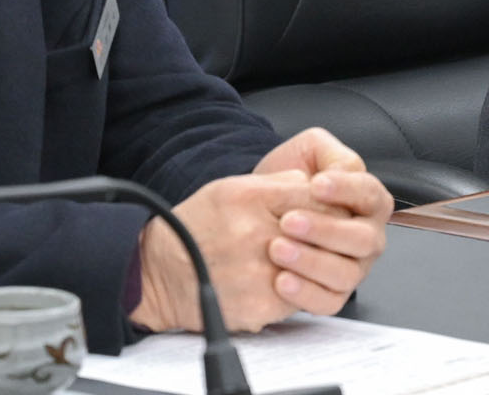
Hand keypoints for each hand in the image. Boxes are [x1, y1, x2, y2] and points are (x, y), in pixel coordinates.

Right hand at [129, 171, 315, 332]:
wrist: (157, 274)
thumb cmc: (195, 228)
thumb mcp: (233, 188)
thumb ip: (278, 181)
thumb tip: (316, 182)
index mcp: (251, 199)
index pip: (318, 197)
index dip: (330, 203)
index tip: (331, 209)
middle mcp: (255, 235)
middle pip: (322, 233)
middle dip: (329, 235)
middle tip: (327, 237)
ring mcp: (258, 273)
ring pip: (316, 266)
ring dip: (317, 264)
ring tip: (305, 259)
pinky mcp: (259, 305)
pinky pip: (299, 296)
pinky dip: (297, 288)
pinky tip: (283, 280)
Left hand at [256, 129, 392, 312]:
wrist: (256, 212)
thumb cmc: (287, 182)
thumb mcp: (309, 151)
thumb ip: (329, 152)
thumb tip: (340, 171)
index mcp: (368, 201)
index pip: (370, 194)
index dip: (346, 190)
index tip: (316, 184)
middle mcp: (368, 237)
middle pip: (363, 239)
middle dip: (326, 230)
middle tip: (289, 221)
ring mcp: (353, 269)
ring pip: (347, 273)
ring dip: (312, 262)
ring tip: (277, 249)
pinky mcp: (332, 295)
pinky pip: (328, 302)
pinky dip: (306, 294)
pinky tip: (280, 280)